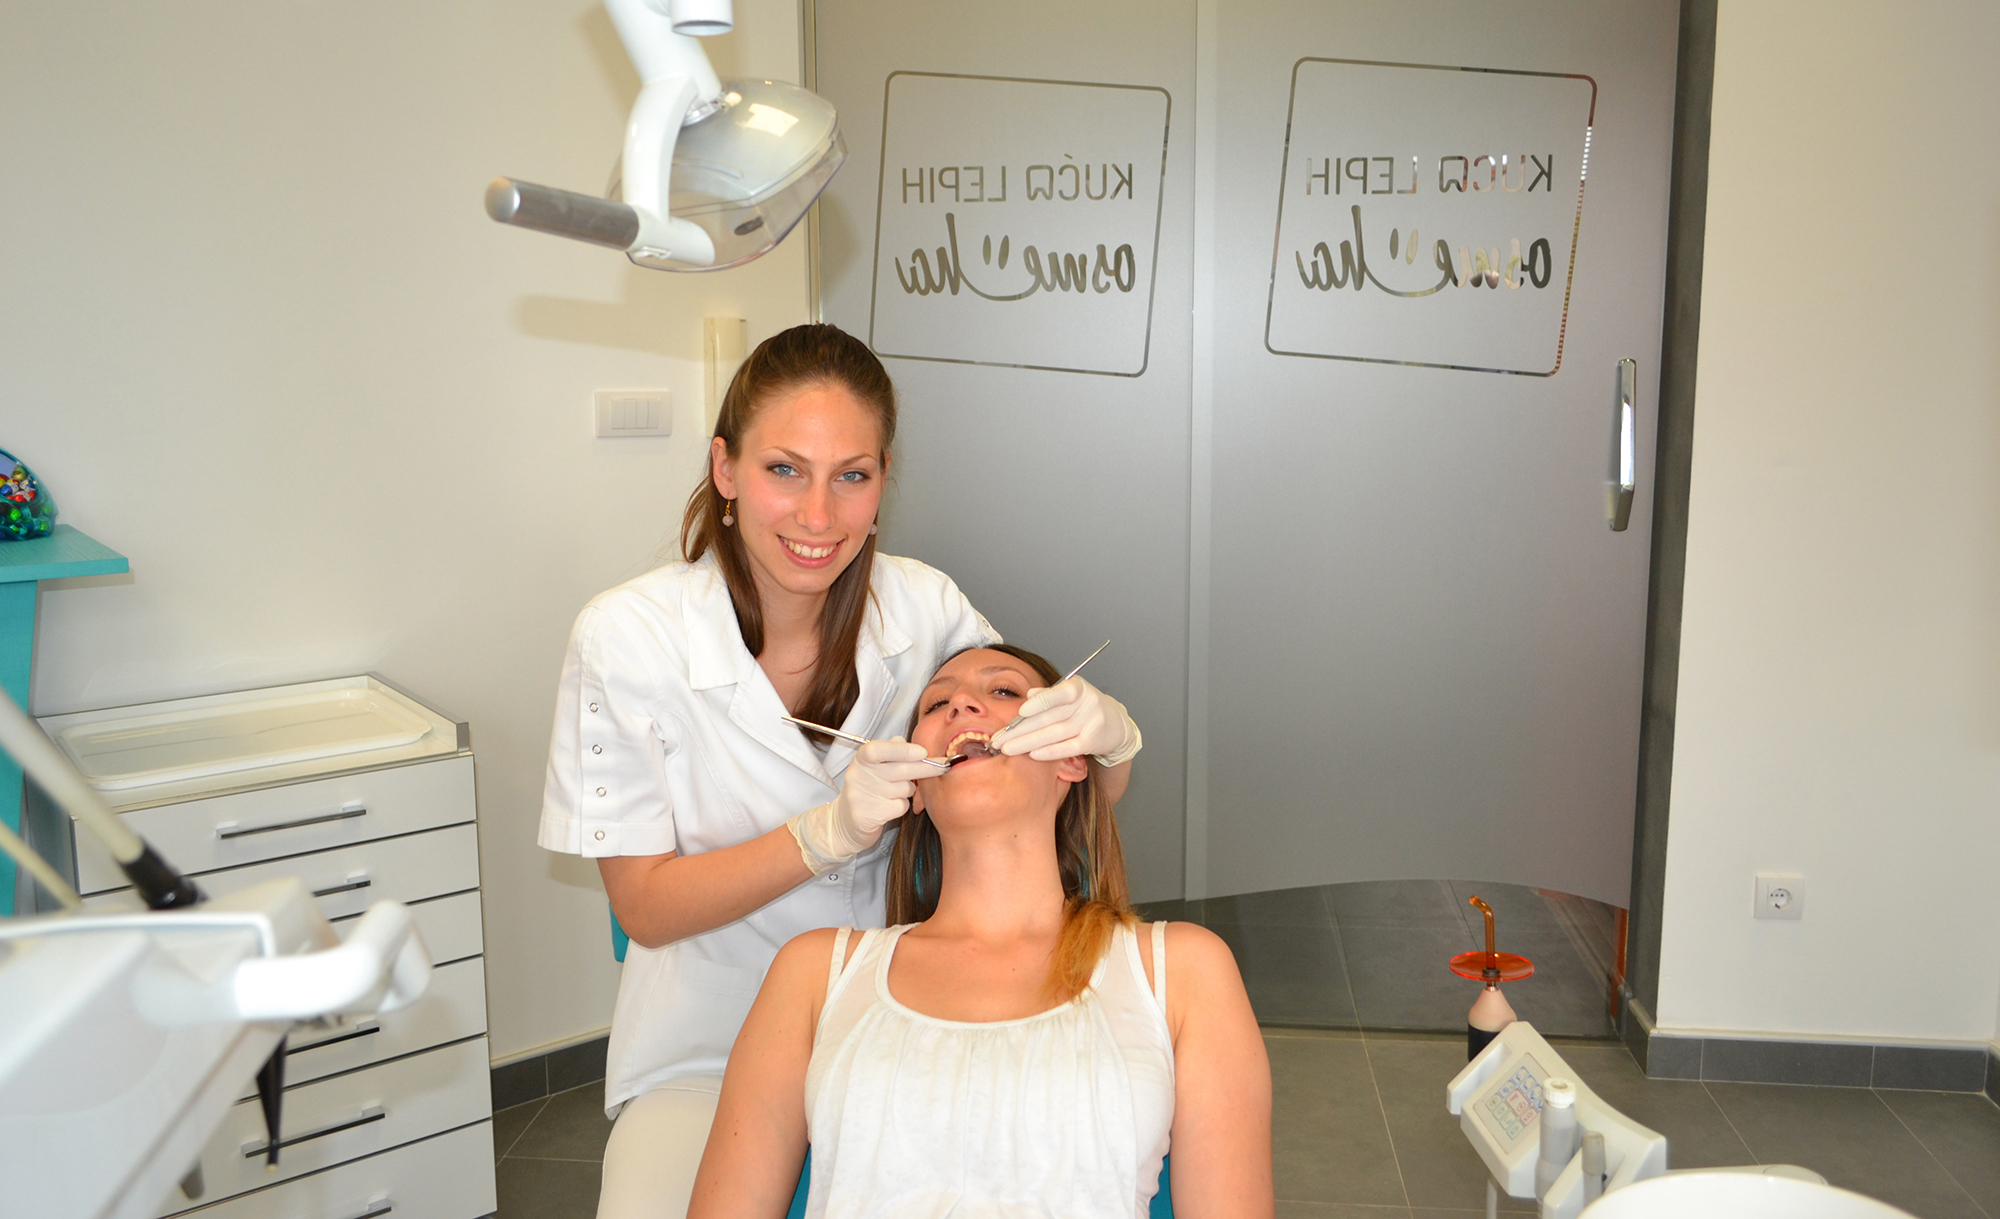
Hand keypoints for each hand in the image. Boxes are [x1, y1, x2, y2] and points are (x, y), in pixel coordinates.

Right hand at [787, 737, 932, 873]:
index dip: (903, 750)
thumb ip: (889, 751)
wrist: (846, 822)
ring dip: (908, 791)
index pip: (879, 749)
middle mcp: (859, 775)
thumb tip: (906, 741)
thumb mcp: (872, 766)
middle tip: (943, 766)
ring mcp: (863, 796)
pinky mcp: (870, 816)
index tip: (922, 752)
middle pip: (901, 770)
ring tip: (893, 793)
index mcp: (861, 759)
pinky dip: (901, 806)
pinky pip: (901, 806)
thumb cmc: (867, 788)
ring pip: (905, 789)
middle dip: (925, 768)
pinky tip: (889, 807)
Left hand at [990, 677, 1141, 765]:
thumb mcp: (1069, 694)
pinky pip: (1067, 748)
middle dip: (1020, 729)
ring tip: (1008, 749)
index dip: (1039, 703)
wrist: (1116, 724)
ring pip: (1054, 734)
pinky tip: (1032, 754)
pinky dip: (1049, 752)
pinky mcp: (1092, 742)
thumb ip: (1048, 694)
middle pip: (1049, 717)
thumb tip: (1028, 695)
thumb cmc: (1084, 706)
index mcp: (1077, 687)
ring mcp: (1091, 723)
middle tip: (999, 738)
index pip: (1057, 694)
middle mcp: (1086, 704)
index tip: (1020, 712)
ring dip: (1028, 743)